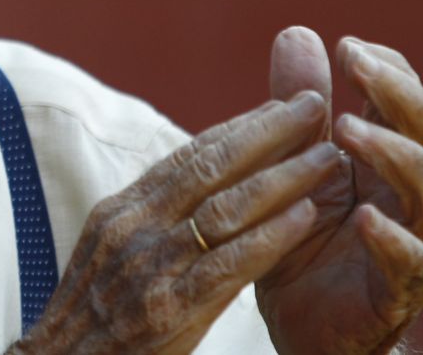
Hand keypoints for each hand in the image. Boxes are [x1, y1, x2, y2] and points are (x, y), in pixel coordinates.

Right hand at [13, 92, 341, 353]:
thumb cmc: (94, 320)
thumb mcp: (113, 255)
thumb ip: (154, 220)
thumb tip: (200, 185)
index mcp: (121, 211)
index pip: (188, 155)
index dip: (240, 126)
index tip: (282, 103)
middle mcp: (132, 227)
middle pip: (209, 166)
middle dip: (267, 133)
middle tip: (313, 103)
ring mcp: (147, 266)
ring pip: (225, 208)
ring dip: (283, 178)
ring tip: (328, 156)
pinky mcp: (166, 308)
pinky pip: (228, 264)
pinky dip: (271, 237)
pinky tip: (307, 216)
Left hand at [256, 27, 422, 354]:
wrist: (299, 321)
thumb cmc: (300, 233)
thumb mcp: (290, 163)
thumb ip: (298, 107)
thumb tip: (298, 32)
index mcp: (384, 159)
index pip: (405, 103)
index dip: (387, 70)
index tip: (349, 46)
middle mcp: (407, 194)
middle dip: (396, 94)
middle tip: (355, 65)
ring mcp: (413, 240)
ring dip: (392, 153)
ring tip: (348, 130)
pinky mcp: (399, 291)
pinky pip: (411, 261)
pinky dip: (393, 237)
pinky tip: (367, 216)